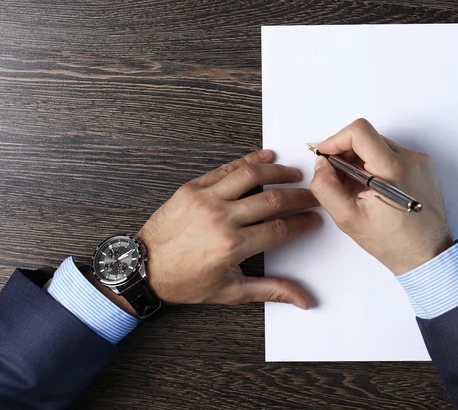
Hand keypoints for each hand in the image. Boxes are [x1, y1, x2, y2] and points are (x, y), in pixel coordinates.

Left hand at [136, 149, 320, 308]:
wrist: (143, 267)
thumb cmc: (185, 281)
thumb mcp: (230, 291)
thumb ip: (270, 290)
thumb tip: (303, 299)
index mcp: (232, 246)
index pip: (281, 229)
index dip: (303, 222)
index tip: (314, 219)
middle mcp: (221, 218)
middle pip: (272, 200)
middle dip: (299, 196)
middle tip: (312, 195)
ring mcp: (206, 199)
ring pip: (251, 175)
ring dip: (277, 172)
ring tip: (294, 173)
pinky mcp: (193, 187)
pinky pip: (226, 169)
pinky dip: (248, 160)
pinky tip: (264, 158)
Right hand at [310, 119, 451, 274]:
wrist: (426, 255)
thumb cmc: (391, 242)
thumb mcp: (348, 218)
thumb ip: (326, 187)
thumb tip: (321, 164)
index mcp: (392, 169)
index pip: (359, 132)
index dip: (336, 139)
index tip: (325, 154)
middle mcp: (410, 159)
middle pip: (367, 137)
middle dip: (345, 152)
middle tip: (335, 176)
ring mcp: (419, 162)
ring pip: (378, 145)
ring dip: (360, 159)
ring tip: (354, 186)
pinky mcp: (423, 167)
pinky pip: (392, 154)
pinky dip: (376, 164)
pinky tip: (370, 187)